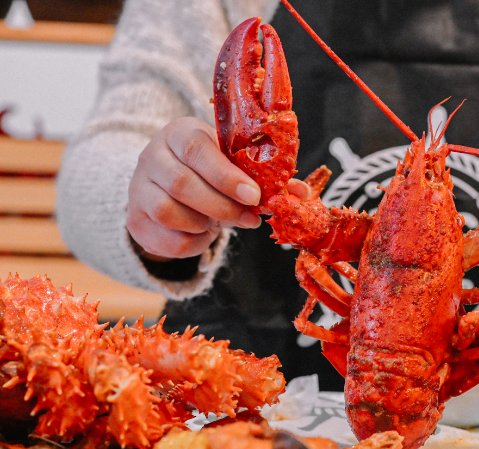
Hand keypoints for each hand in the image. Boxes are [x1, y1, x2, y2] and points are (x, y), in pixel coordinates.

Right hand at [127, 117, 262, 259]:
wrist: (170, 184)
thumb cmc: (210, 170)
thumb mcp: (234, 163)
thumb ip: (265, 177)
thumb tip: (300, 192)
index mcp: (181, 133)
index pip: (198, 150)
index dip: (227, 176)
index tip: (253, 196)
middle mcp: (153, 155)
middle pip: (182, 184)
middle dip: (222, 206)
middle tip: (248, 217)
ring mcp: (138, 188)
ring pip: (169, 212)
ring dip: (204, 223)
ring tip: (221, 221)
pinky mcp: (135, 218)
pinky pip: (166, 239)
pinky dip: (193, 243)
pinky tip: (204, 233)